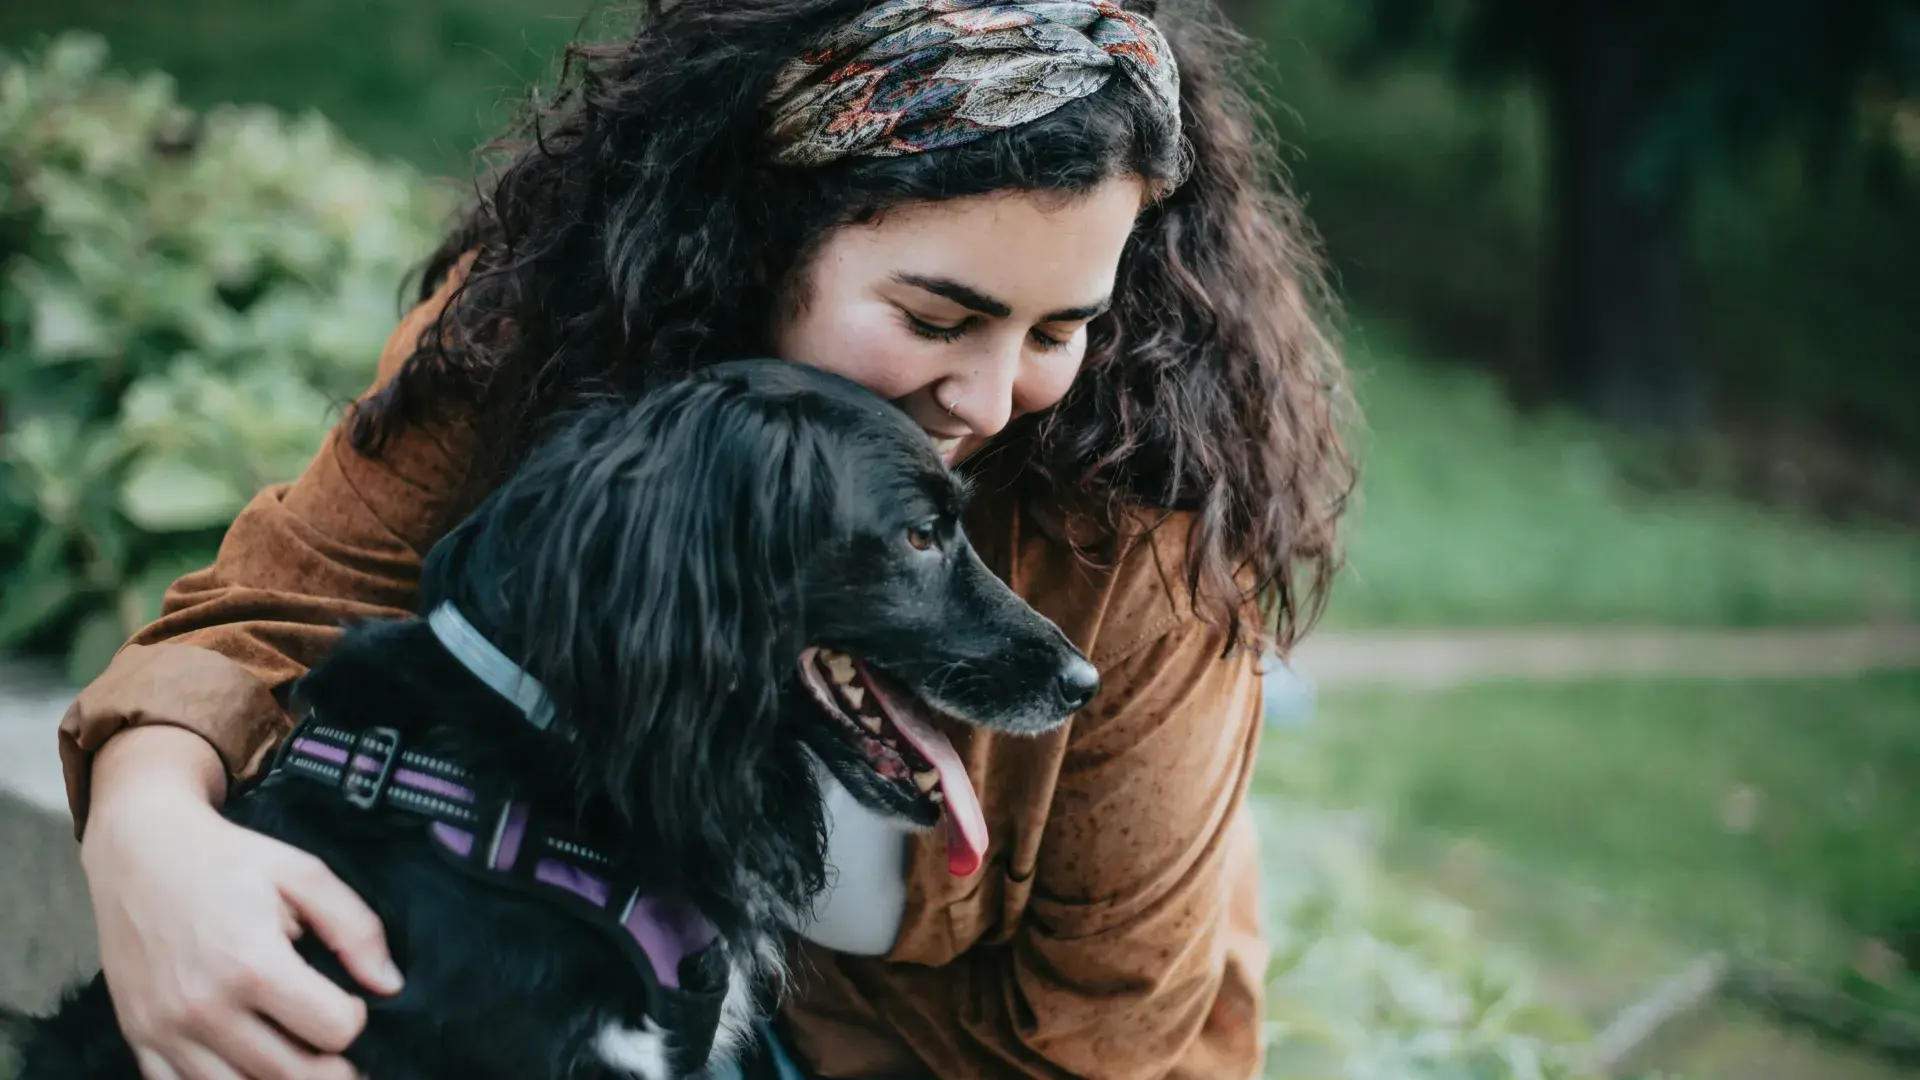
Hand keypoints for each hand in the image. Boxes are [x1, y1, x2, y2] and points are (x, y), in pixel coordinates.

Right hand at [80, 727, 403, 1079]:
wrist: (139, 851)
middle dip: (333, 1070)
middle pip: (292, 1076)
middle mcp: (204, 1007)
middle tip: (345, 1059)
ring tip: (304, 1065)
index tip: (349, 1003)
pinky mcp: (138, 1037)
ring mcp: (166, 1029)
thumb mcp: (302, 873)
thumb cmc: (225, 859)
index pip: (332, 1029)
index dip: (354, 1018)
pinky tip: (249, 1071)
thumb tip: (389, 984)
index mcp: (251, 963)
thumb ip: (355, 928)